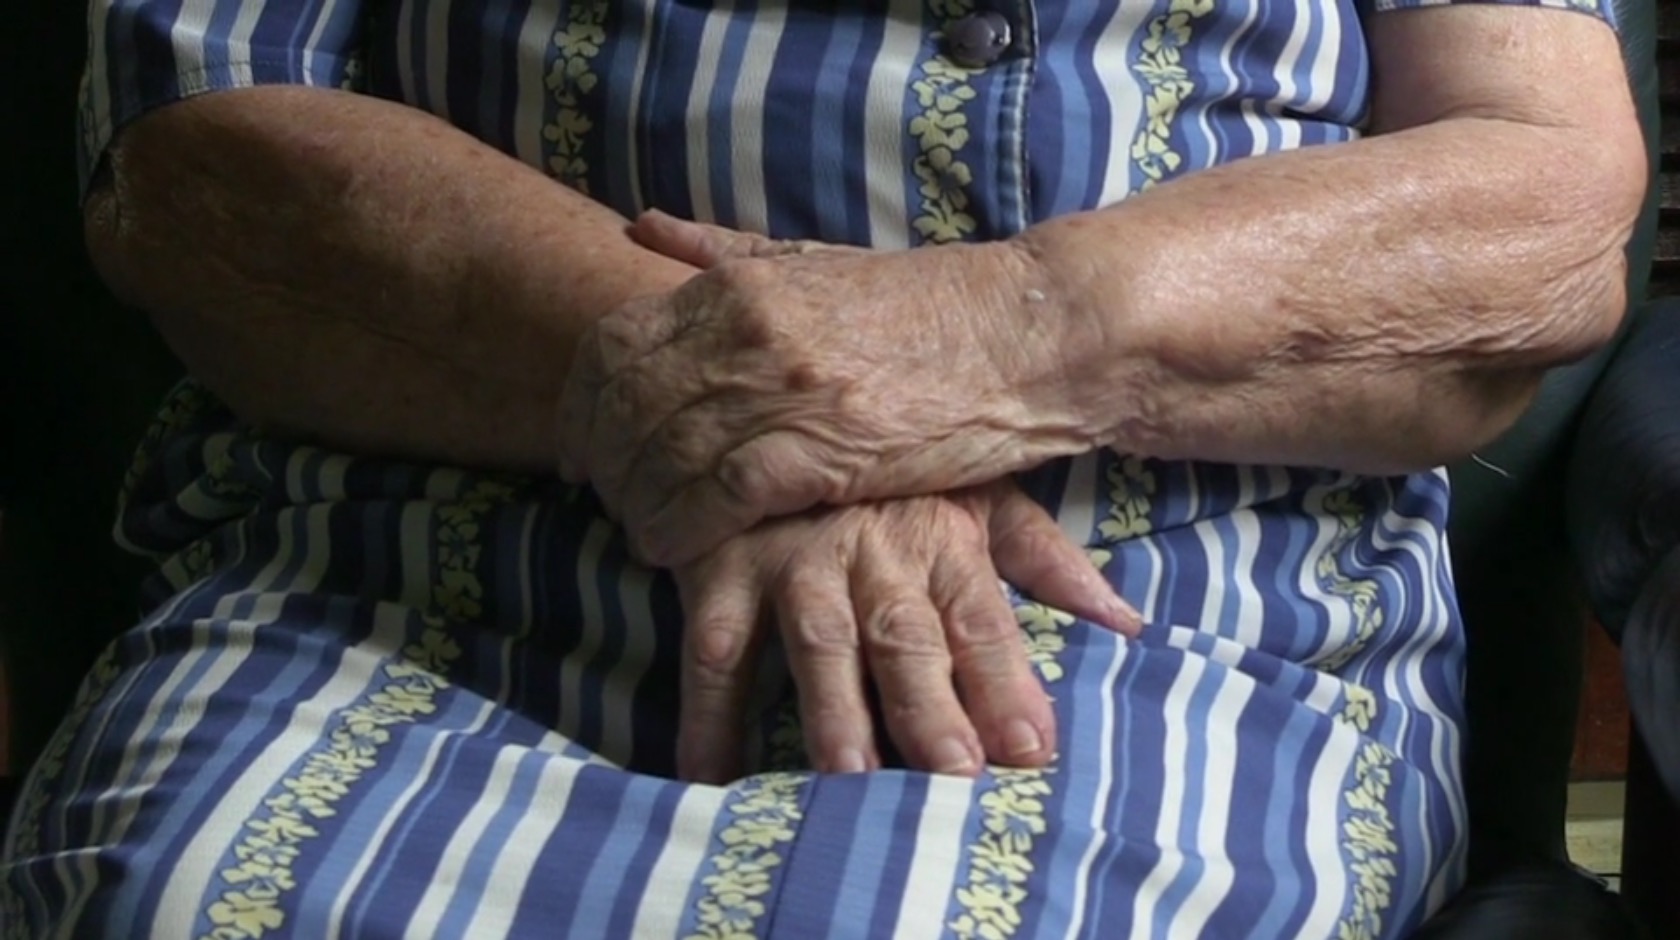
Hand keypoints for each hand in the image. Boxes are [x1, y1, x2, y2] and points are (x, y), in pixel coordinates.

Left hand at [558, 212, 1092, 567]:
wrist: (1023, 335)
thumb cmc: (923, 307)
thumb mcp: (816, 258)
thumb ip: (722, 249)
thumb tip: (639, 228)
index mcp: (740, 285)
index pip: (614, 345)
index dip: (581, 402)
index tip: (581, 442)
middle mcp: (748, 332)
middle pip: (624, 407)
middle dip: (598, 462)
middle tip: (601, 497)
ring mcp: (783, 391)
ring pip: (661, 458)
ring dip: (634, 506)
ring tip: (636, 531)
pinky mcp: (822, 451)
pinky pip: (716, 500)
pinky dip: (680, 531)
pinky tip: (672, 550)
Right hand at [673, 477, 1140, 782]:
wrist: (768, 385)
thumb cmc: (889, 461)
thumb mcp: (974, 488)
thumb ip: (1043, 558)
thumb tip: (1125, 621)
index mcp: (940, 536)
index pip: (980, 620)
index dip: (1005, 682)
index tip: (1031, 750)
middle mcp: (870, 551)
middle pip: (904, 638)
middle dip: (929, 707)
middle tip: (950, 774)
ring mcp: (789, 560)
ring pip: (816, 642)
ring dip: (831, 708)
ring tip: (847, 778)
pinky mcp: (719, 569)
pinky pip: (712, 650)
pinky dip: (708, 715)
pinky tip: (711, 776)